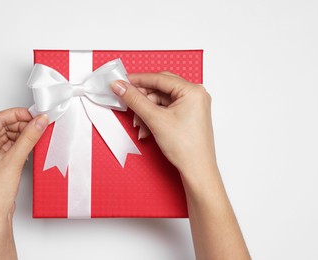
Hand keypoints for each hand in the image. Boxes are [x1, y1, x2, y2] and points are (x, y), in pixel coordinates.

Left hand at [0, 108, 47, 259]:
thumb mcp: (14, 161)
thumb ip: (28, 138)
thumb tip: (39, 122)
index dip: (17, 114)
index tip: (34, 115)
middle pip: (4, 126)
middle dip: (22, 124)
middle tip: (39, 124)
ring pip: (9, 135)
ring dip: (24, 134)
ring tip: (38, 134)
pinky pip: (12, 146)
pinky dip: (23, 144)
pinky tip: (33, 145)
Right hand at [111, 73, 249, 258]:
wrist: (197, 170)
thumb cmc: (186, 147)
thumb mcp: (155, 119)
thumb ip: (135, 100)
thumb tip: (120, 86)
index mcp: (192, 91)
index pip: (159, 78)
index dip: (137, 80)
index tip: (121, 82)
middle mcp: (195, 95)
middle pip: (159, 89)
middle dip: (142, 100)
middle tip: (127, 103)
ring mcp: (192, 106)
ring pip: (161, 101)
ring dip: (146, 112)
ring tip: (139, 125)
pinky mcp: (188, 116)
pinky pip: (166, 110)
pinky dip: (154, 118)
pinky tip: (147, 129)